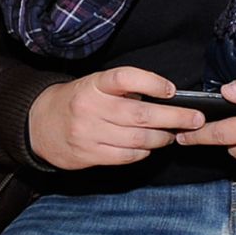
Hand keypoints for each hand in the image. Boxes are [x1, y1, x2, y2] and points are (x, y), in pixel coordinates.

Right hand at [26, 65, 202, 169]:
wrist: (39, 124)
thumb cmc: (77, 101)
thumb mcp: (94, 85)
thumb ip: (124, 90)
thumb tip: (166, 98)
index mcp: (93, 85)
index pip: (125, 78)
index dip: (152, 82)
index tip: (172, 90)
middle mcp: (90, 108)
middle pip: (141, 114)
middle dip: (175, 118)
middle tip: (195, 119)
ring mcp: (89, 133)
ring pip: (138, 139)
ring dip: (162, 138)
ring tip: (172, 134)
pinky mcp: (89, 154)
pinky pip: (126, 156)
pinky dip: (144, 152)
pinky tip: (149, 146)